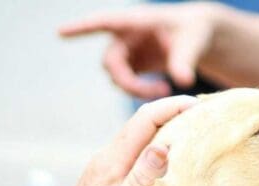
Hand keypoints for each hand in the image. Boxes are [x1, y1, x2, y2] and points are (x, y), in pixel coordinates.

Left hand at [23, 95, 198, 185]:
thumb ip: (140, 181)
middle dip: (175, 114)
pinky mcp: (111, 184)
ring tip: (199, 133)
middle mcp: (108, 160)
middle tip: (208, 115)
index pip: (144, 120)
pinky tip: (178, 160)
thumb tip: (163, 146)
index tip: (201, 105)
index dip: (173, 107)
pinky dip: (162, 151)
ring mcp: (109, 171)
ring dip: (170, 132)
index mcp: (110, 162)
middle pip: (144, 125)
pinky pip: (140, 157)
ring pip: (143, 140)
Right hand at [59, 4, 224, 98]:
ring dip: (135, 88)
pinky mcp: (133, 65)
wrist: (198, 37)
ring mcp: (127, 51)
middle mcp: (125, 35)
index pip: (105, 22)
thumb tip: (184, 82)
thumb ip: (185, 61)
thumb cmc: (194, 31)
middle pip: (111, 62)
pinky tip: (160, 90)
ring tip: (164, 90)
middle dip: (128, 82)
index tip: (60, 32)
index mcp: (136, 21)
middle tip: (159, 92)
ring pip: (116, 75)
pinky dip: (140, 90)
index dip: (82, 28)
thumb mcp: (193, 42)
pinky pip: (126, 82)